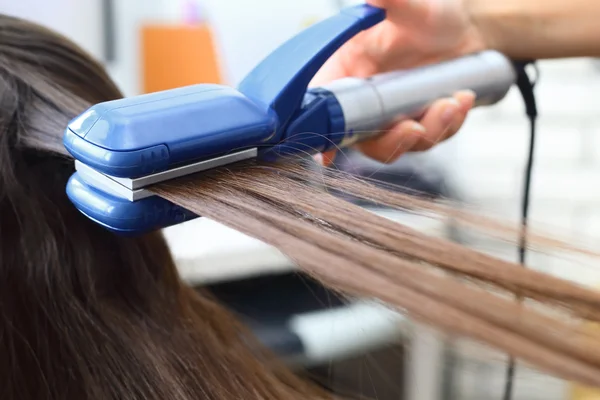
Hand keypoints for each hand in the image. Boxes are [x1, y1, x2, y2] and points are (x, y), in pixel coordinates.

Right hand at [311, 0, 487, 165]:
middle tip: (413, 127)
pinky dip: (447, 126)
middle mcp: (365, 100)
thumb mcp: (409, 4)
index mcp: (346, 73)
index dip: (322, 134)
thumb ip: (390, 0)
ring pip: (399, 144)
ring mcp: (392, 116)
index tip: (326, 154)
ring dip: (426, 132)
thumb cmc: (429, 14)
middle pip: (363, 139)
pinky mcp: (418, 122)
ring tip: (451, 103)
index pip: (323, 110)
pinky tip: (462, 100)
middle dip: (390, 141)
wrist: (468, 28)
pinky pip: (429, 137)